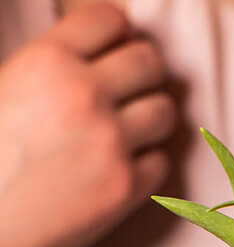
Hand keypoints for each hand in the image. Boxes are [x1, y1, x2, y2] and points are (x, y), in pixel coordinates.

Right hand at [0, 3, 176, 246]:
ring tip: (129, 126)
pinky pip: (162, 162)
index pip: (110, 19)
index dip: (113, 32)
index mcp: (48, 61)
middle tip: (129, 87)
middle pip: (149, 62)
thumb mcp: (4, 84)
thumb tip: (87, 53)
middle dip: (141, 71)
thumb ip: (49, 65)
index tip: (112, 47)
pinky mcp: (126, 189)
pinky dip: (147, 161)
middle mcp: (86, 96)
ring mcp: (112, 144)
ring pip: (165, 112)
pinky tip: (122, 163)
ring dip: (151, 116)